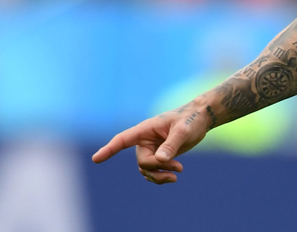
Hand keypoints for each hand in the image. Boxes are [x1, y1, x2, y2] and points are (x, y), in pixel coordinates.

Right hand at [92, 102, 210, 184]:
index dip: (110, 149)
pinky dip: (160, 177)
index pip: (123, 139)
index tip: (96, 159)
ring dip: (159, 176)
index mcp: (146, 128)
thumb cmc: (192, 119)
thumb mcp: (183, 131)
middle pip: (143, 161)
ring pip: (146, 170)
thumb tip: (159, 160)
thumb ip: (172, 144)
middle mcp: (145, 140)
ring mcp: (151, 149)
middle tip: (179, 168)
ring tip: (177, 175)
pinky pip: (151, 172)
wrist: (200, 119)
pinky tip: (171, 177)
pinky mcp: (158, 156)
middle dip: (158, 168)